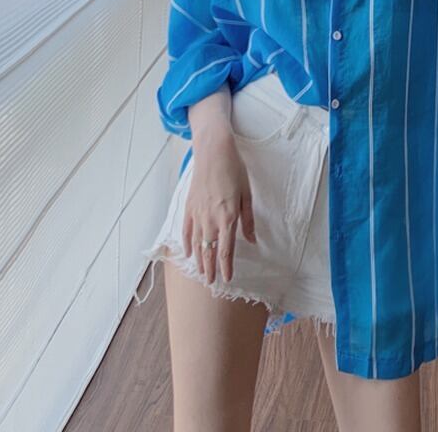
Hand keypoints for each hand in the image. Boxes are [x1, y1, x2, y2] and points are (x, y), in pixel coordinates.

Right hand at [183, 133, 256, 284]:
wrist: (214, 153)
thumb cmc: (235, 171)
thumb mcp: (247, 195)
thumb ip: (248, 220)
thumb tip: (251, 240)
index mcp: (228, 217)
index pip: (226, 250)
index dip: (226, 267)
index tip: (227, 279)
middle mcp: (211, 219)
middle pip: (209, 251)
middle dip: (210, 269)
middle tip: (211, 284)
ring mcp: (197, 214)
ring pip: (197, 244)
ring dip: (199, 260)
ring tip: (201, 273)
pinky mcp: (189, 207)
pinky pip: (186, 231)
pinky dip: (187, 243)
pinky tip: (187, 253)